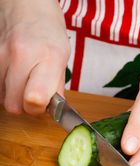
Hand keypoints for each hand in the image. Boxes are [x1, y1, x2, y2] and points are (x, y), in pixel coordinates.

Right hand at [0, 0, 69, 114]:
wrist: (26, 5)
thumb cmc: (48, 33)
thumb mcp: (62, 59)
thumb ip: (56, 87)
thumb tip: (50, 110)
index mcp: (48, 58)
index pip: (35, 99)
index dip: (38, 108)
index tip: (43, 104)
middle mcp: (22, 56)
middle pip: (13, 105)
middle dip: (24, 105)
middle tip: (33, 93)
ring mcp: (2, 55)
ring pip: (1, 97)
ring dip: (13, 95)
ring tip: (23, 80)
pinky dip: (4, 86)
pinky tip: (13, 74)